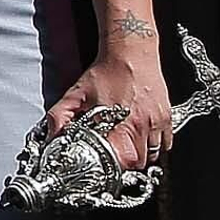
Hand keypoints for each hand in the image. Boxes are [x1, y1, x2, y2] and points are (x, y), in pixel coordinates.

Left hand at [45, 47, 173, 171]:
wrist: (130, 53)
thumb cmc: (106, 72)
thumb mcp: (76, 94)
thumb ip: (60, 116)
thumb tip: (53, 135)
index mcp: (121, 123)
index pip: (123, 160)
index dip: (114, 167)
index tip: (106, 165)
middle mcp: (142, 124)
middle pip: (139, 162)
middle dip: (126, 163)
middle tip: (115, 158)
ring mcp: (157, 121)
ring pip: (154, 154)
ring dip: (140, 156)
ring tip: (127, 149)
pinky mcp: (166, 116)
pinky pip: (166, 143)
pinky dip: (155, 146)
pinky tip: (142, 139)